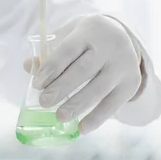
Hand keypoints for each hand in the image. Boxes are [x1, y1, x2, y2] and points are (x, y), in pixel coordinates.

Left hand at [24, 14, 142, 133]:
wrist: (120, 33)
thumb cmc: (84, 38)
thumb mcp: (67, 36)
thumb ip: (48, 52)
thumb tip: (28, 66)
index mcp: (89, 31)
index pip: (68, 50)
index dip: (51, 68)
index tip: (36, 84)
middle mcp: (110, 46)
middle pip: (83, 70)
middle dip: (61, 88)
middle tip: (44, 102)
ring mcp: (123, 64)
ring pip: (98, 88)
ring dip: (76, 105)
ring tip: (59, 117)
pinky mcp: (132, 82)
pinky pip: (114, 103)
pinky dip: (97, 118)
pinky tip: (81, 128)